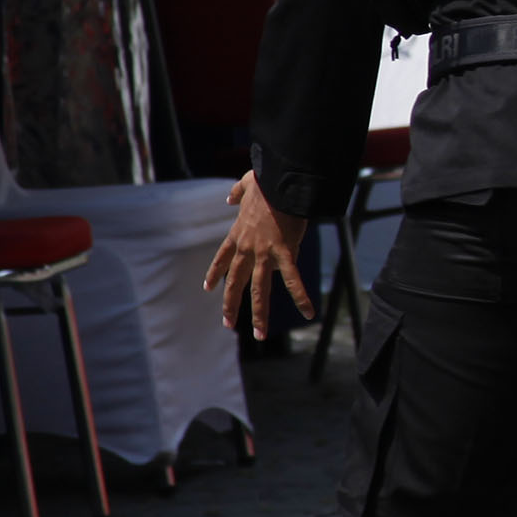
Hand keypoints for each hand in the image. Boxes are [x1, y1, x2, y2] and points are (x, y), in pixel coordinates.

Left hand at [202, 174, 312, 341]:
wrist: (280, 181)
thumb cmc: (268, 181)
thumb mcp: (247, 184)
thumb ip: (236, 193)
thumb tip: (229, 198)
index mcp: (238, 234)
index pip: (222, 259)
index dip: (214, 274)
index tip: (208, 288)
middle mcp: (247, 248)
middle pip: (236, 282)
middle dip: (231, 305)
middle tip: (228, 324)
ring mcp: (264, 253)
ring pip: (258, 290)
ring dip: (259, 314)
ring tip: (260, 335)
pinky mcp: (284, 253)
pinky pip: (293, 279)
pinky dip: (301, 297)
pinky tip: (309, 313)